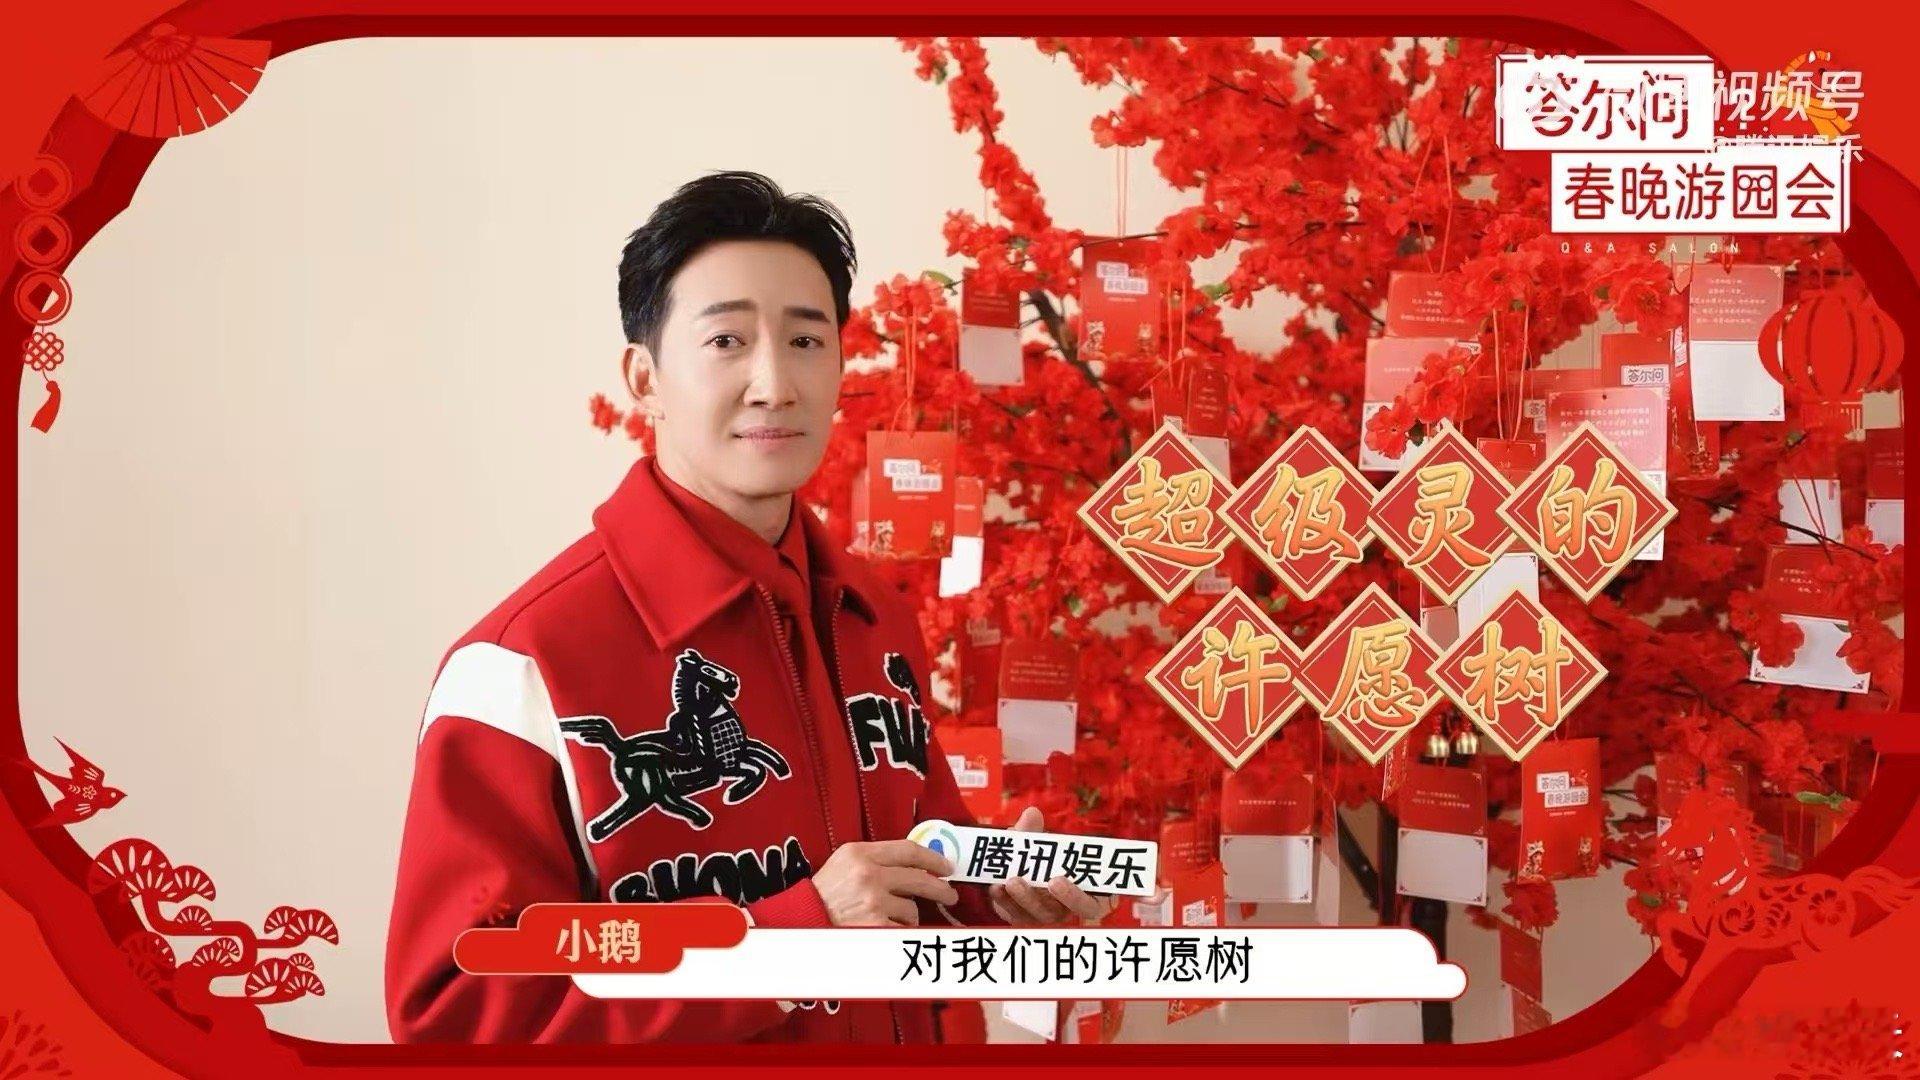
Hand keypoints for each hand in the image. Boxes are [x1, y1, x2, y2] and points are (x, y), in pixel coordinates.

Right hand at [814, 839, 958, 926]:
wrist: (802, 921)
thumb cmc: (822, 894)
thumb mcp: (843, 863)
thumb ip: (876, 859)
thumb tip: (916, 865)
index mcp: (860, 853)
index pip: (909, 850)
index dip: (933, 858)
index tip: (946, 866)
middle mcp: (869, 874)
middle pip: (920, 878)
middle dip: (941, 888)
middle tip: (950, 894)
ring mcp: (874, 901)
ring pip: (912, 908)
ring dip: (908, 915)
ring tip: (889, 917)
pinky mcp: (876, 926)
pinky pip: (902, 929)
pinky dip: (898, 932)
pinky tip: (885, 930)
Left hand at [987, 807, 1118, 925]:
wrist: (1028, 868)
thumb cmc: (1049, 856)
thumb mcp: (1044, 843)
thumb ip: (1037, 831)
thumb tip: (1032, 813)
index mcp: (1086, 897)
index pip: (1089, 906)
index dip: (1074, 897)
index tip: (1055, 880)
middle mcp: (1066, 911)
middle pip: (1055, 913)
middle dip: (1036, 897)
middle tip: (1019, 880)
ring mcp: (1043, 917)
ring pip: (1033, 914)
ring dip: (1019, 898)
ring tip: (1007, 880)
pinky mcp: (1022, 917)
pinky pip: (1013, 914)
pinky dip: (1002, 900)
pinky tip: (994, 886)